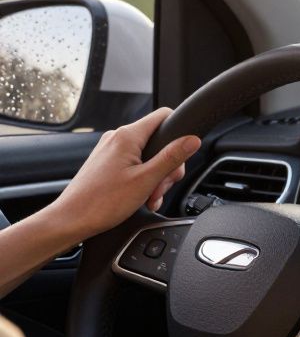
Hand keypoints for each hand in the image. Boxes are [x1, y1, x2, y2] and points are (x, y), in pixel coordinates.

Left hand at [46, 108, 200, 241]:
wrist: (71, 220)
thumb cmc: (101, 202)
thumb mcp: (146, 180)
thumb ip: (172, 157)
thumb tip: (192, 140)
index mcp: (128, 136)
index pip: (164, 116)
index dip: (179, 131)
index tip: (182, 155)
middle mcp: (118, 138)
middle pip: (159, 141)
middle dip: (167, 166)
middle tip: (161, 187)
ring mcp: (111, 150)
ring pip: (148, 156)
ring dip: (156, 177)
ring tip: (149, 197)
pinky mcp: (107, 162)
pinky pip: (135, 164)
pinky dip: (143, 180)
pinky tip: (142, 197)